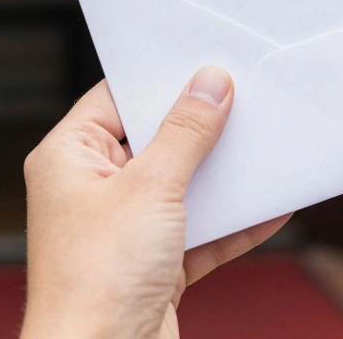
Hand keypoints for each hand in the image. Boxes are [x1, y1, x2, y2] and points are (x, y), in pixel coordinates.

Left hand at [20, 67, 290, 338]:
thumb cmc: (98, 278)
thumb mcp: (151, 188)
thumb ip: (185, 134)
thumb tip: (209, 85)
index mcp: (67, 159)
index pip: (115, 98)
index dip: (160, 80)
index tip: (206, 63)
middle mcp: (91, 190)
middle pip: (154, 141)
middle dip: (202, 127)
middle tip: (247, 99)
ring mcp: (123, 230)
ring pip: (182, 187)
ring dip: (224, 175)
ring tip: (268, 145)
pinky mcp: (153, 266)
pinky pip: (201, 231)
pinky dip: (235, 222)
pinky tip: (274, 203)